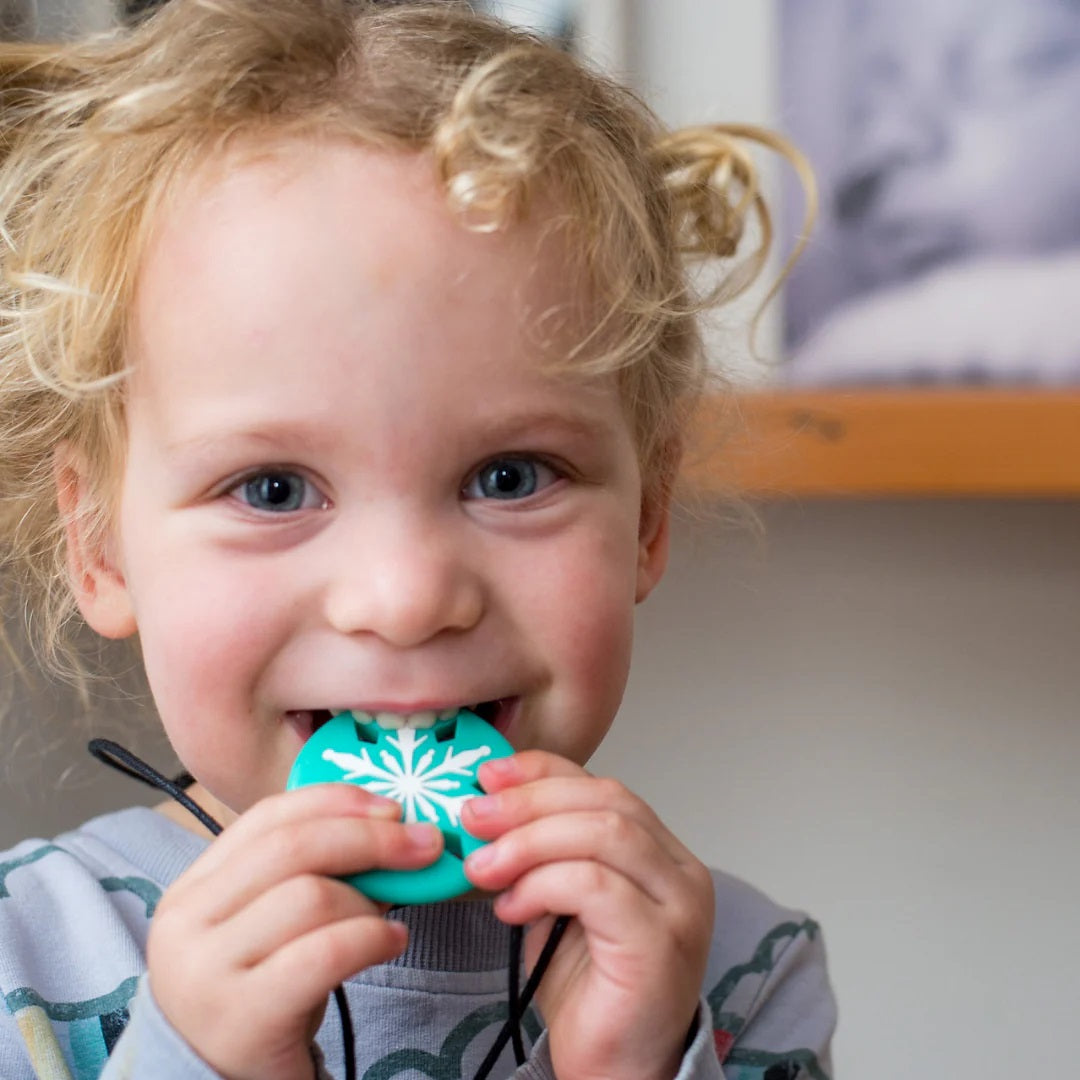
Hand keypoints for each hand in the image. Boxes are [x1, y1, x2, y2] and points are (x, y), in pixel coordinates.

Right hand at [147, 783, 441, 1079]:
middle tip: (425, 845)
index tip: (392, 806)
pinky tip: (393, 943)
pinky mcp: (240, 1018)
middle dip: (370, 838)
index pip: (266, 817)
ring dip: (368, 900)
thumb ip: (307, 874)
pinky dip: (371, 938)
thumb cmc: (261, 997)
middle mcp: (186, 924)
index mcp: (192, 888)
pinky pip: (324, 954)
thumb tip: (393, 825)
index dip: (335, 802)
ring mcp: (206, 972)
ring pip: (310, 896)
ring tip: (388, 919)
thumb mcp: (268, 926)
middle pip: (292, 848)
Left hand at [462, 752, 713, 1079]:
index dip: (543, 772)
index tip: (488, 775)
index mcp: (661, 853)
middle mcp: (681, 872)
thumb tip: (486, 807)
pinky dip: (543, 884)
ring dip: (529, 842)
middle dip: (529, 802)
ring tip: (483, 866)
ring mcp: (678, 906)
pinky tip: (511, 907)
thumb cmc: (588, 990)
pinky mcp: (660, 943)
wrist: (614, 1071)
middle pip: (606, 801)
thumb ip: (543, 853)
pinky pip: (595, 886)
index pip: (603, 786)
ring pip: (603, 834)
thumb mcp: (559, 900)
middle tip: (474, 817)